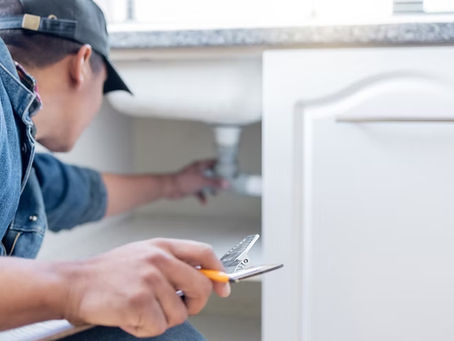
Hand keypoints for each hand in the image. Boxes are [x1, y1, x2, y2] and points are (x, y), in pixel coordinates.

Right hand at [63, 239, 229, 337]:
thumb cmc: (110, 273)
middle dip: (196, 304)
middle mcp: (159, 260)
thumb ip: (173, 262)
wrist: (74, 283)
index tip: (223, 289)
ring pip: (180, 313)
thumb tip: (205, 278)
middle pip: (201, 287)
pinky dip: (145, 328)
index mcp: (163, 246)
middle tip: (181, 307)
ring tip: (140, 308)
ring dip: (162, 318)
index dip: (219, 273)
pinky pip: (159, 327)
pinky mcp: (139, 302)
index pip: (205, 253)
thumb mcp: (144, 254)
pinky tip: (130, 316)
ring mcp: (149, 280)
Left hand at [169, 159, 228, 203]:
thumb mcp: (202, 181)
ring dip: (210, 189)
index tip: (229, 170)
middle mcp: (197, 171)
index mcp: (200, 165)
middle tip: (224, 184)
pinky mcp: (190, 187)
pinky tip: (204, 202)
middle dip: (217, 180)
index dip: (221, 165)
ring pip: (205, 183)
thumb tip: (226, 183)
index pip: (213, 162)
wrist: (169, 188)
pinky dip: (202, 197)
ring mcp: (194, 179)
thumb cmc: (183, 181)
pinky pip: (199, 191)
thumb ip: (214, 182)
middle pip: (211, 174)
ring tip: (215, 193)